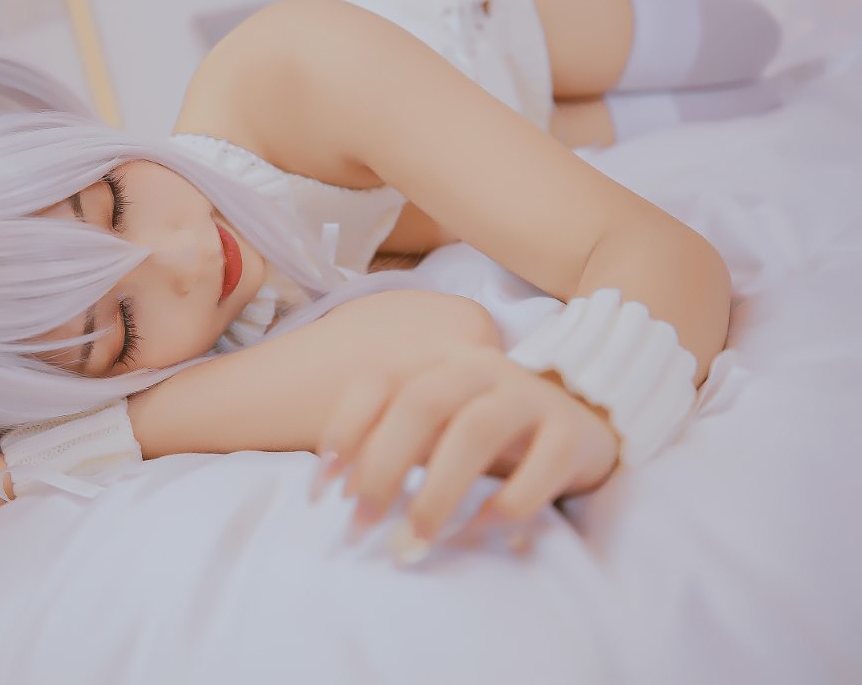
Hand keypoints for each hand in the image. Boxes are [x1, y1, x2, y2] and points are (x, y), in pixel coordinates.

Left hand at [308, 346, 619, 562]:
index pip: (377, 380)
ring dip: (437, 493)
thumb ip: (388, 443)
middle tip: (359, 527)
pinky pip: (540, 466)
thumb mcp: (431, 427)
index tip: (321, 493)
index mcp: (435, 358)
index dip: (343, 431)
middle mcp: (479, 367)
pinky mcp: (571, 432)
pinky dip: (506, 505)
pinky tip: (480, 534)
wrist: (579, 421)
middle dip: (383, 468)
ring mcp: (528, 394)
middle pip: (422, 402)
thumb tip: (338, 493)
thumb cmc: (484, 430)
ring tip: (413, 543)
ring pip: (476, 430)